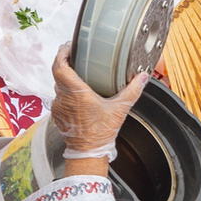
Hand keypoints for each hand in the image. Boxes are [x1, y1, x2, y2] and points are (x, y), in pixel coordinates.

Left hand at [49, 46, 147, 167]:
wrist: (88, 152)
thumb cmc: (101, 133)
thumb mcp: (120, 110)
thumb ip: (132, 91)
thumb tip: (142, 77)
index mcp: (76, 93)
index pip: (60, 66)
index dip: (62, 54)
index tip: (68, 47)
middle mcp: (64, 98)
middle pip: (57, 73)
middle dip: (65, 62)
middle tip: (74, 54)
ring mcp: (59, 106)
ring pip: (58, 85)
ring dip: (66, 77)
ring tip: (78, 72)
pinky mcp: (58, 114)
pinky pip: (59, 97)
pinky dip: (66, 92)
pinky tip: (78, 93)